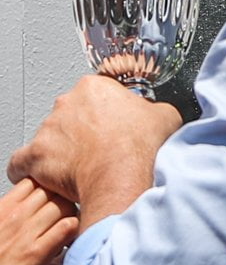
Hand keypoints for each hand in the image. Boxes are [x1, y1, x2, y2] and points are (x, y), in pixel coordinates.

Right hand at [0, 179, 77, 264]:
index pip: (35, 181)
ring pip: (66, 205)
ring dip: (73, 214)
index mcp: (1, 210)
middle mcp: (14, 218)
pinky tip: (69, 242)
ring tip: (68, 230)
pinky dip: (74, 231)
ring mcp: (25, 235)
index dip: (49, 188)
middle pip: (55, 190)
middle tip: (66, 215)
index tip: (52, 201)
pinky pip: (68, 227)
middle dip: (65, 199)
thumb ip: (10, 214)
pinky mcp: (36, 254)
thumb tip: (31, 204)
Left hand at [8, 76, 180, 228]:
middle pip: (69, 113)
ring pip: (48, 138)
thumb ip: (153, 109)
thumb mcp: (165, 116)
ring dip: (60, 151)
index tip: (112, 124)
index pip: (95, 94)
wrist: (122, 175)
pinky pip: (21, 162)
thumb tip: (154, 114)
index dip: (105, 111)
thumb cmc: (141, 147)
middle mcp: (66, 102)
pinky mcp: (34, 156)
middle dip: (81, 129)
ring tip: (82, 168)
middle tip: (99, 147)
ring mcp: (47, 129)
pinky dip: (31, 170)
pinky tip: (48, 177)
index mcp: (95, 87)